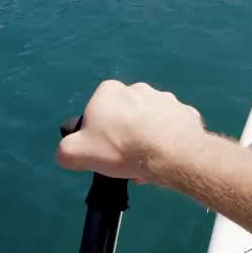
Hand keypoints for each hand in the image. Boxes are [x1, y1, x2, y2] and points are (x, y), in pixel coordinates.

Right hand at [55, 80, 204, 182]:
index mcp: (110, 91)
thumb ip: (65, 151)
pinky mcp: (186, 112)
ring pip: (150, 124)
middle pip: (125, 119)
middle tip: (125, 162)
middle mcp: (139, 88)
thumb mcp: (75, 153)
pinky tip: (166, 159)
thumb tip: (67, 152)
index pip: (97, 113)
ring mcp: (166, 99)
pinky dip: (168, 142)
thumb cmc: (119, 147)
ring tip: (146, 165)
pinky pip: (173, 129)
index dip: (98, 136)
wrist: (170, 153)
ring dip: (146, 141)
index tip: (104, 153)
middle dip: (124, 139)